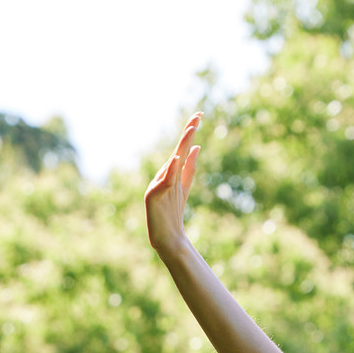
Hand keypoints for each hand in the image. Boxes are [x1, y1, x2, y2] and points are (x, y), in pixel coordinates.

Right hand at [145, 113, 201, 257]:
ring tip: (191, 131)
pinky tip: (176, 160)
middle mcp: (164, 175)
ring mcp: (157, 185)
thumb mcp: (184, 187)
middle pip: (178, 150)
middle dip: (188, 133)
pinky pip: (163, 183)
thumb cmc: (173, 214)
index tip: (200, 114)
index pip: (182, 148)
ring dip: (181, 146)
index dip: (190, 131)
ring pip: (172, 163)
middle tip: (198, 115)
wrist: (167, 238)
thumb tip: (196, 147)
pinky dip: (170, 171)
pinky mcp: (152, 197)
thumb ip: (189, 169)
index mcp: (172, 172)